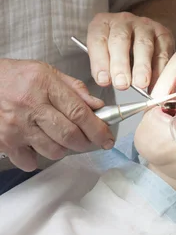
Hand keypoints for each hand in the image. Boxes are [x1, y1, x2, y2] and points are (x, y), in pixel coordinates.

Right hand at [0, 59, 114, 170]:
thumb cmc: (9, 78)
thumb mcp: (42, 72)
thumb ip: (72, 88)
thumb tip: (97, 106)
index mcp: (43, 84)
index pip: (80, 113)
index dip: (98, 130)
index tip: (107, 138)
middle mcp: (30, 105)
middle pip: (70, 136)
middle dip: (84, 143)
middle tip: (85, 141)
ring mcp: (17, 126)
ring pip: (54, 151)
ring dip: (60, 148)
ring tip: (51, 135)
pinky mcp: (5, 142)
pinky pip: (31, 162)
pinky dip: (35, 157)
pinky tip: (32, 143)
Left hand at [87, 12, 174, 91]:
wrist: (142, 37)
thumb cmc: (117, 52)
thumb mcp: (104, 55)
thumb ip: (103, 67)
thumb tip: (106, 81)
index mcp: (102, 24)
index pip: (98, 39)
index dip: (100, 61)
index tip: (103, 81)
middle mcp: (123, 21)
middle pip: (120, 39)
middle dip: (120, 64)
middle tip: (121, 84)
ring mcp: (144, 26)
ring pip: (143, 45)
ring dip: (141, 67)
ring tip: (140, 84)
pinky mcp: (163, 34)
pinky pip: (162, 53)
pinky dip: (159, 71)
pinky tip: (154, 85)